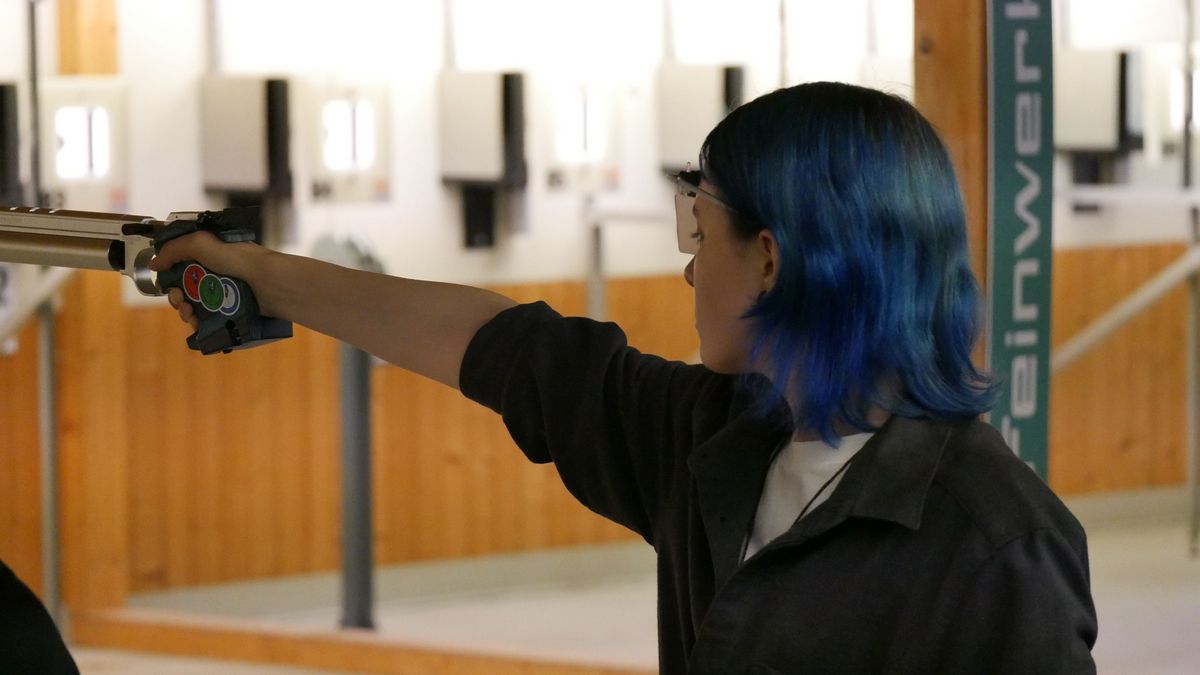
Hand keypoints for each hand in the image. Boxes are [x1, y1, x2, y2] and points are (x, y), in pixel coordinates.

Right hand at [149, 231, 270, 330]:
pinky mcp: (232, 311)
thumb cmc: (239, 259)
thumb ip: (174, 249)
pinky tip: (197, 325)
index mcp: (210, 255)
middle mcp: (217, 274)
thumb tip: (154, 264)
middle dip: (177, 297)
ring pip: (196, 306)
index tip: (167, 283)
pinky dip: (199, 323)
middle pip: (186, 289)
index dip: (170, 276)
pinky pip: (209, 320)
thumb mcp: (202, 243)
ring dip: (186, 312)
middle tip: (180, 302)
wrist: (269, 284)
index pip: (182, 266)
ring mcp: (225, 294)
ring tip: (190, 315)